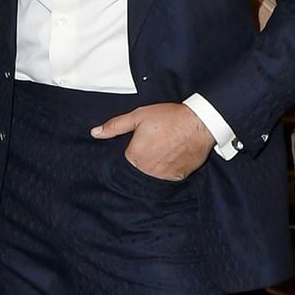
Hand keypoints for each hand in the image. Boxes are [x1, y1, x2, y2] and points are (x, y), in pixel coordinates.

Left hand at [90, 102, 214, 180]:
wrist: (199, 123)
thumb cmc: (169, 118)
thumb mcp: (138, 116)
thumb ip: (115, 126)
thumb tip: (96, 133)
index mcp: (135, 156)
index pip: (125, 161)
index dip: (131, 150)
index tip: (139, 143)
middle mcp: (148, 170)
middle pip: (138, 169)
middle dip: (143, 158)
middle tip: (154, 144)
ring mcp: (164, 176)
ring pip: (152, 174)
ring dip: (155, 165)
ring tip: (163, 148)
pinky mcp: (178, 178)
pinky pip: (168, 177)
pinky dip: (168, 169)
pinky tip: (172, 155)